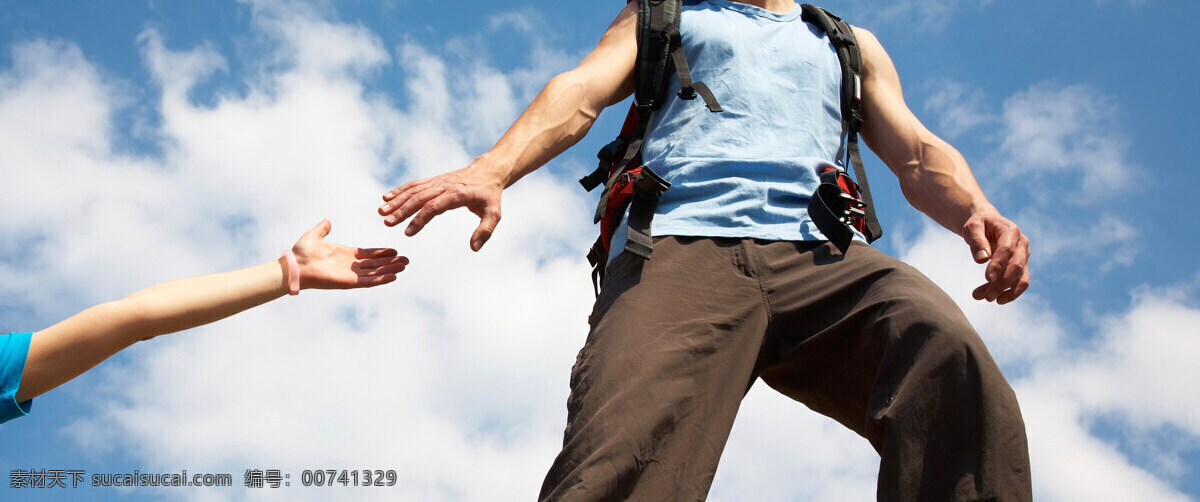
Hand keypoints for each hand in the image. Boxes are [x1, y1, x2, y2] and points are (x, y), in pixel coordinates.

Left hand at [291, 219, 408, 289]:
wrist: (295, 266)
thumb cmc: (301, 252)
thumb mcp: (314, 236)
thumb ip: (322, 229)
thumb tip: (327, 221)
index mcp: (345, 255)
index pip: (368, 254)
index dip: (381, 253)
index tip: (395, 250)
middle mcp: (350, 266)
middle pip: (376, 264)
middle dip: (391, 262)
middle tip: (406, 260)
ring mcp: (351, 275)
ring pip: (375, 272)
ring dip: (390, 269)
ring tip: (404, 266)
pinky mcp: (349, 282)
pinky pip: (369, 281)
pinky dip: (381, 279)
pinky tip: (393, 276)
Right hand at [378, 166, 504, 250]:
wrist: (488, 171)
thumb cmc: (490, 196)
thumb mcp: (494, 213)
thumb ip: (485, 230)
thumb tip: (474, 248)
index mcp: (457, 195)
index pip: (434, 207)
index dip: (420, 219)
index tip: (407, 233)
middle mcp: (444, 186)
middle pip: (419, 198)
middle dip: (401, 210)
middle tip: (386, 222)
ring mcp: (437, 182)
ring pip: (413, 190)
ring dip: (396, 200)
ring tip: (381, 212)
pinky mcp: (433, 180)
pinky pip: (414, 184)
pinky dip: (400, 190)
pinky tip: (386, 197)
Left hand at [962, 212, 1029, 303]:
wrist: (988, 224)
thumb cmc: (979, 225)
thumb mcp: (972, 227)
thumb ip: (976, 241)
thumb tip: (982, 259)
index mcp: (1011, 231)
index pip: (1007, 250)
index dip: (999, 265)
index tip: (988, 278)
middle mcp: (1022, 244)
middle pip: (1017, 266)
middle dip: (1003, 283)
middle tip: (987, 297)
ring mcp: (1024, 256)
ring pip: (1020, 278)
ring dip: (1005, 291)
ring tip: (984, 298)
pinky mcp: (1022, 266)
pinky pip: (1019, 283)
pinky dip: (1008, 293)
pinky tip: (993, 298)